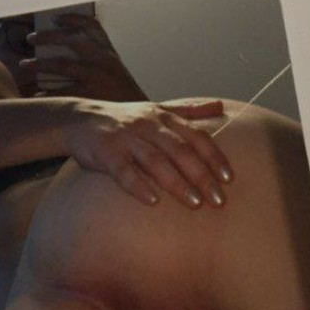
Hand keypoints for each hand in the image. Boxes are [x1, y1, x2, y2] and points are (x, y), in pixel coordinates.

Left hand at [18, 13, 147, 100]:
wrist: (136, 117)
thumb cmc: (121, 93)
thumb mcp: (114, 68)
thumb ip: (98, 57)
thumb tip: (66, 49)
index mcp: (108, 51)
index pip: (91, 26)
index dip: (72, 18)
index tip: (55, 17)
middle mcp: (102, 60)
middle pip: (70, 40)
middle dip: (47, 36)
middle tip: (30, 38)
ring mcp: (94, 77)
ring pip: (60, 64)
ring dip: (39, 64)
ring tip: (24, 65)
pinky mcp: (88, 96)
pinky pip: (60, 92)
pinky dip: (46, 92)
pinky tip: (35, 94)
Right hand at [61, 98, 230, 207]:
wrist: (80, 119)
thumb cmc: (126, 120)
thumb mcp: (158, 110)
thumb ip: (189, 111)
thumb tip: (221, 106)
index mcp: (164, 117)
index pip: (195, 136)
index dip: (214, 156)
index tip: (229, 178)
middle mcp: (148, 125)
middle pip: (179, 150)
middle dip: (201, 175)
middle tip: (219, 200)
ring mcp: (126, 138)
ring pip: (155, 160)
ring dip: (176, 182)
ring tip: (195, 203)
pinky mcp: (105, 151)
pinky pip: (123, 170)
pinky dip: (138, 185)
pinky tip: (152, 201)